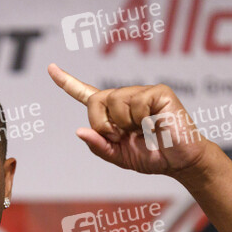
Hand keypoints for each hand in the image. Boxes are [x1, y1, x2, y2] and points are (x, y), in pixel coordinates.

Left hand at [48, 63, 210, 176]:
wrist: (180, 162)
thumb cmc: (152, 156)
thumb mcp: (119, 157)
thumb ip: (98, 146)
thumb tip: (78, 131)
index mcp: (114, 112)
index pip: (86, 95)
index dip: (67, 82)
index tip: (50, 69)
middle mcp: (126, 98)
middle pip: (95, 101)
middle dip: (103, 124)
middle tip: (123, 136)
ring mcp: (142, 93)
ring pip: (114, 101)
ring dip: (124, 123)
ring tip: (142, 131)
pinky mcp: (158, 92)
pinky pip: (136, 102)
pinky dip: (142, 119)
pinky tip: (154, 124)